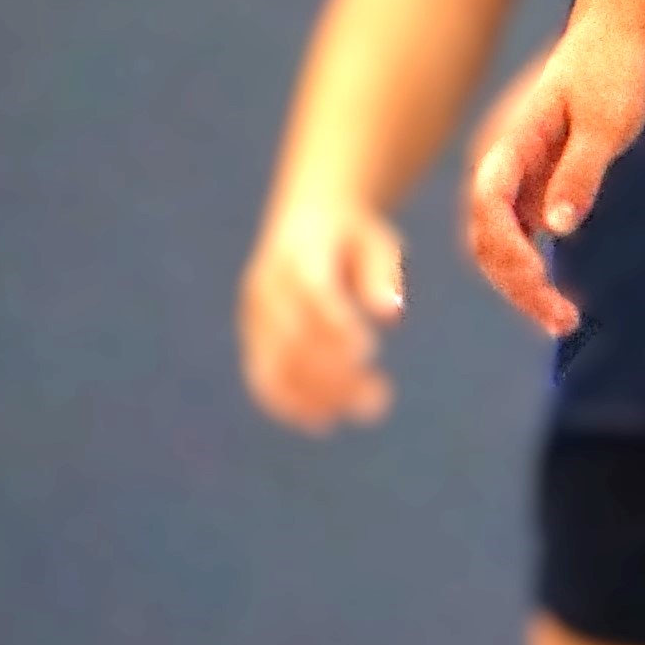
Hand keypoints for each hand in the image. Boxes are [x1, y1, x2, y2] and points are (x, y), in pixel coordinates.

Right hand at [238, 205, 406, 429]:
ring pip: (273, 366)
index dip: (335, 327)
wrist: (306, 222)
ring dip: (315, 397)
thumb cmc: (354, 237)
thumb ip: (382, 274)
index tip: (369, 353)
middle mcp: (267, 287)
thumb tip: (392, 314)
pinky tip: (322, 421)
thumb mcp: (376, 241)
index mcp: (298, 256)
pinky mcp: (251, 336)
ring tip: (366, 410)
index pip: (312, 296)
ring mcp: (253, 314)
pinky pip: (262, 375)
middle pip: (292, 338)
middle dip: (332, 374)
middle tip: (380, 399)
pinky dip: (288, 403)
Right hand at [462, 27, 644, 336]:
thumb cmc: (610, 73)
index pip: (489, 204)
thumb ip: (582, 172)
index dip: (507, 247)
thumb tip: (558, 228)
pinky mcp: (529, 186)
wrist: (610, 40)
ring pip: (498, 244)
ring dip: (521, 285)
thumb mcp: (607, 121)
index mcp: (509, 142)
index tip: (539, 280)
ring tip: (563, 320)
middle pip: (487, 236)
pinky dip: (531, 270)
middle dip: (515, 283)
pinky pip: (518, 237)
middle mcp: (499, 164)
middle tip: (561, 320)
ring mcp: (511, 178)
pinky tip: (557, 298)